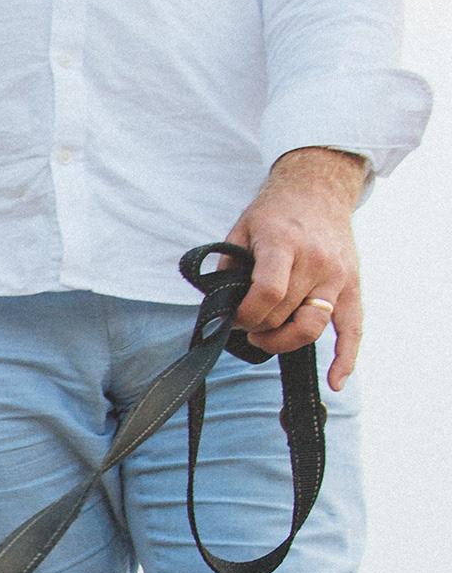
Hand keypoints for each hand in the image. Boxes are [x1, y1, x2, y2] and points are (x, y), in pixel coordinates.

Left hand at [227, 146, 367, 390]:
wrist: (317, 190)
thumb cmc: (274, 213)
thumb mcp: (241, 229)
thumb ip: (229, 269)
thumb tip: (219, 311)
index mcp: (284, 243)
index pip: (268, 293)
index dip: (245, 315)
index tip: (232, 318)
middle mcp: (316, 261)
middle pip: (285, 315)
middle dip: (257, 327)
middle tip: (244, 322)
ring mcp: (338, 275)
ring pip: (312, 327)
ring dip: (284, 342)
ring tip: (265, 337)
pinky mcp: (352, 287)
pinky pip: (354, 330)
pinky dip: (346, 358)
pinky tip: (335, 382)